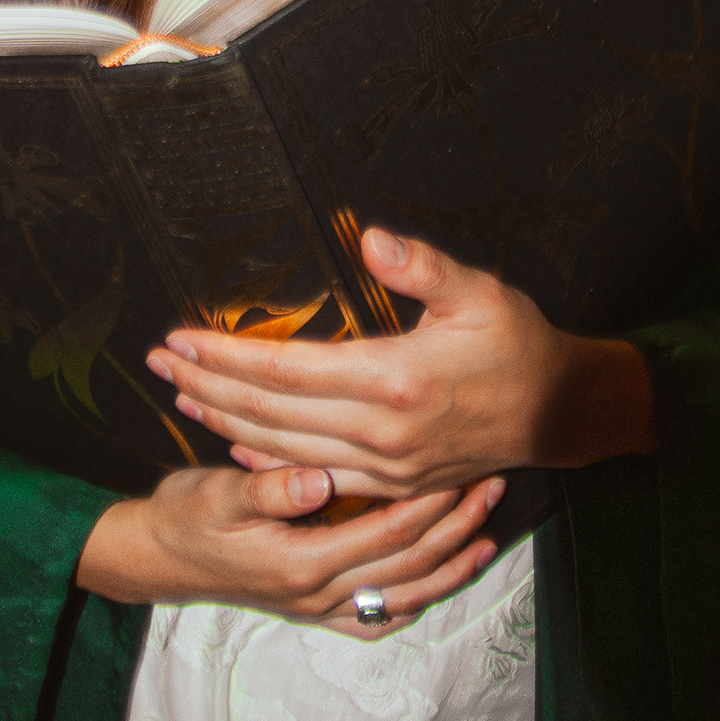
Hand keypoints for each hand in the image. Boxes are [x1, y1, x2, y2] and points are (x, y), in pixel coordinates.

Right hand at [75, 458, 504, 634]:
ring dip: (449, 566)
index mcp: (300, 564)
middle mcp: (317, 596)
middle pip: (408, 564)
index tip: (460, 462)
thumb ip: (269, 488)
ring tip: (487, 533)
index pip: (386, 530)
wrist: (156, 558)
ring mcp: (319, 609)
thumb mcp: (217, 494)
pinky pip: (378, 617)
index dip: (429, 498)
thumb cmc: (186, 517)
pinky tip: (441, 578)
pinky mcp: (315, 612)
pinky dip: (416, 599)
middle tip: (491, 486)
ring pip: (404, 595)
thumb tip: (318, 481)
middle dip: (455, 526)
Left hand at [145, 226, 656, 500]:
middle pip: (269, 413)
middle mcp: (380, 432)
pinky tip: (237, 445)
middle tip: (159, 364)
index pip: (284, 371)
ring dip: (225, 424)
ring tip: (182, 398)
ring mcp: (384, 466)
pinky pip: (315, 477)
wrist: (560, 413)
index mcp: (393, 380)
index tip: (180, 338)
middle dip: (206, 386)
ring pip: (282, 450)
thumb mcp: (479, 292)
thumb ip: (422, 266)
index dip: (225, 356)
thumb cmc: (519, 344)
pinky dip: (268, 461)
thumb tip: (370, 236)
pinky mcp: (392, 484)